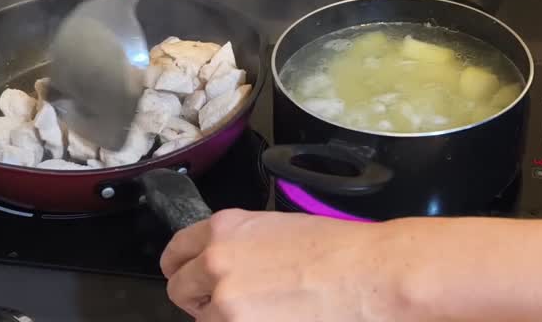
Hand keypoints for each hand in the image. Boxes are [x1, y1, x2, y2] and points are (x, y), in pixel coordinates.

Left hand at [160, 209, 409, 320]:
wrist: (364, 273)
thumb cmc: (336, 249)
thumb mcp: (276, 228)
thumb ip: (239, 243)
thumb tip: (224, 262)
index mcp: (225, 228)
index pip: (176, 250)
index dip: (179, 265)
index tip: (182, 273)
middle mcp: (216, 262)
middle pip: (179, 288)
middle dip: (196, 296)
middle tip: (221, 301)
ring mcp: (225, 301)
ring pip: (203, 318)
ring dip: (221, 317)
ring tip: (258, 310)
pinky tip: (272, 317)